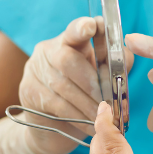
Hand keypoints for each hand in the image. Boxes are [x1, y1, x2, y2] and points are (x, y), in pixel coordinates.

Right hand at [19, 16, 132, 153]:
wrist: (54, 127)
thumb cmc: (85, 95)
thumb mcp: (102, 77)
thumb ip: (115, 64)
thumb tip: (124, 58)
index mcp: (70, 40)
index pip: (75, 30)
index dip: (82, 27)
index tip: (92, 26)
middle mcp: (48, 50)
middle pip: (67, 60)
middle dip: (91, 82)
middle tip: (108, 101)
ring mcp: (35, 69)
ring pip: (62, 85)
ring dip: (87, 103)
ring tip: (103, 116)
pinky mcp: (27, 91)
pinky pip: (56, 104)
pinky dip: (77, 116)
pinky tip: (90, 125)